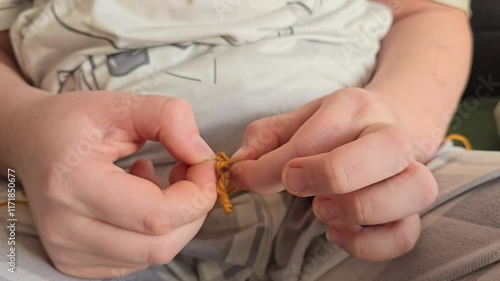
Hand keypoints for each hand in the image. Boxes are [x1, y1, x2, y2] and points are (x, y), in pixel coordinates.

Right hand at [10, 91, 216, 277]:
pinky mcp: (77, 263)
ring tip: (157, 182)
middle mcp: (67, 229)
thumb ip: (169, 118)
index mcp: (74, 184)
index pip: (157, 216)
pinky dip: (154, 232)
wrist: (31, 142)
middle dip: (192, 209)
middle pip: (161, 245)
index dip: (197, 194)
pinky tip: (141, 201)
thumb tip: (201, 155)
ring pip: (154, 255)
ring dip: (174, 220)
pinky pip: (138, 258)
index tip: (203, 164)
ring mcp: (69, 252)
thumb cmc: (75, 122)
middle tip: (187, 171)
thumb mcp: (123, 103)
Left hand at [231, 88, 437, 260]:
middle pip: (388, 148)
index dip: (269, 169)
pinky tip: (338, 233)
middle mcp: (389, 134)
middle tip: (296, 186)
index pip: (313, 140)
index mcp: (353, 107)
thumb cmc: (333, 127)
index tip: (248, 177)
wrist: (384, 122)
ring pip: (414, 189)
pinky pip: (407, 233)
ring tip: (323, 211)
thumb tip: (240, 167)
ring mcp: (409, 170)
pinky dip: (370, 244)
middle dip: (333, 173)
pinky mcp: (411, 207)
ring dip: (360, 208)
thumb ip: (264, 140)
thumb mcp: (294, 121)